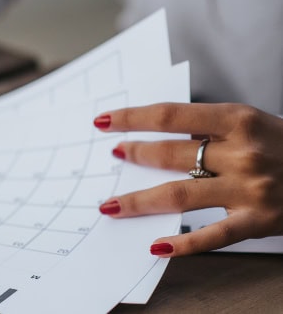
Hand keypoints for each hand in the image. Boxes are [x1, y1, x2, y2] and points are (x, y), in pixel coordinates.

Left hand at [94, 103, 282, 256]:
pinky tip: (156, 246)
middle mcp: (243, 152)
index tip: (104, 120)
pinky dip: (182, 244)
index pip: (170, 115)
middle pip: (171, 154)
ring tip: (112, 205)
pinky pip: (212, 236)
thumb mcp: (256, 124)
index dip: (132, 117)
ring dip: (140, 200)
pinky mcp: (259, 222)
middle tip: (113, 156)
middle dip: (135, 154)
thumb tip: (162, 136)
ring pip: (179, 195)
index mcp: (239, 120)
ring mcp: (250, 189)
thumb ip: (213, 129)